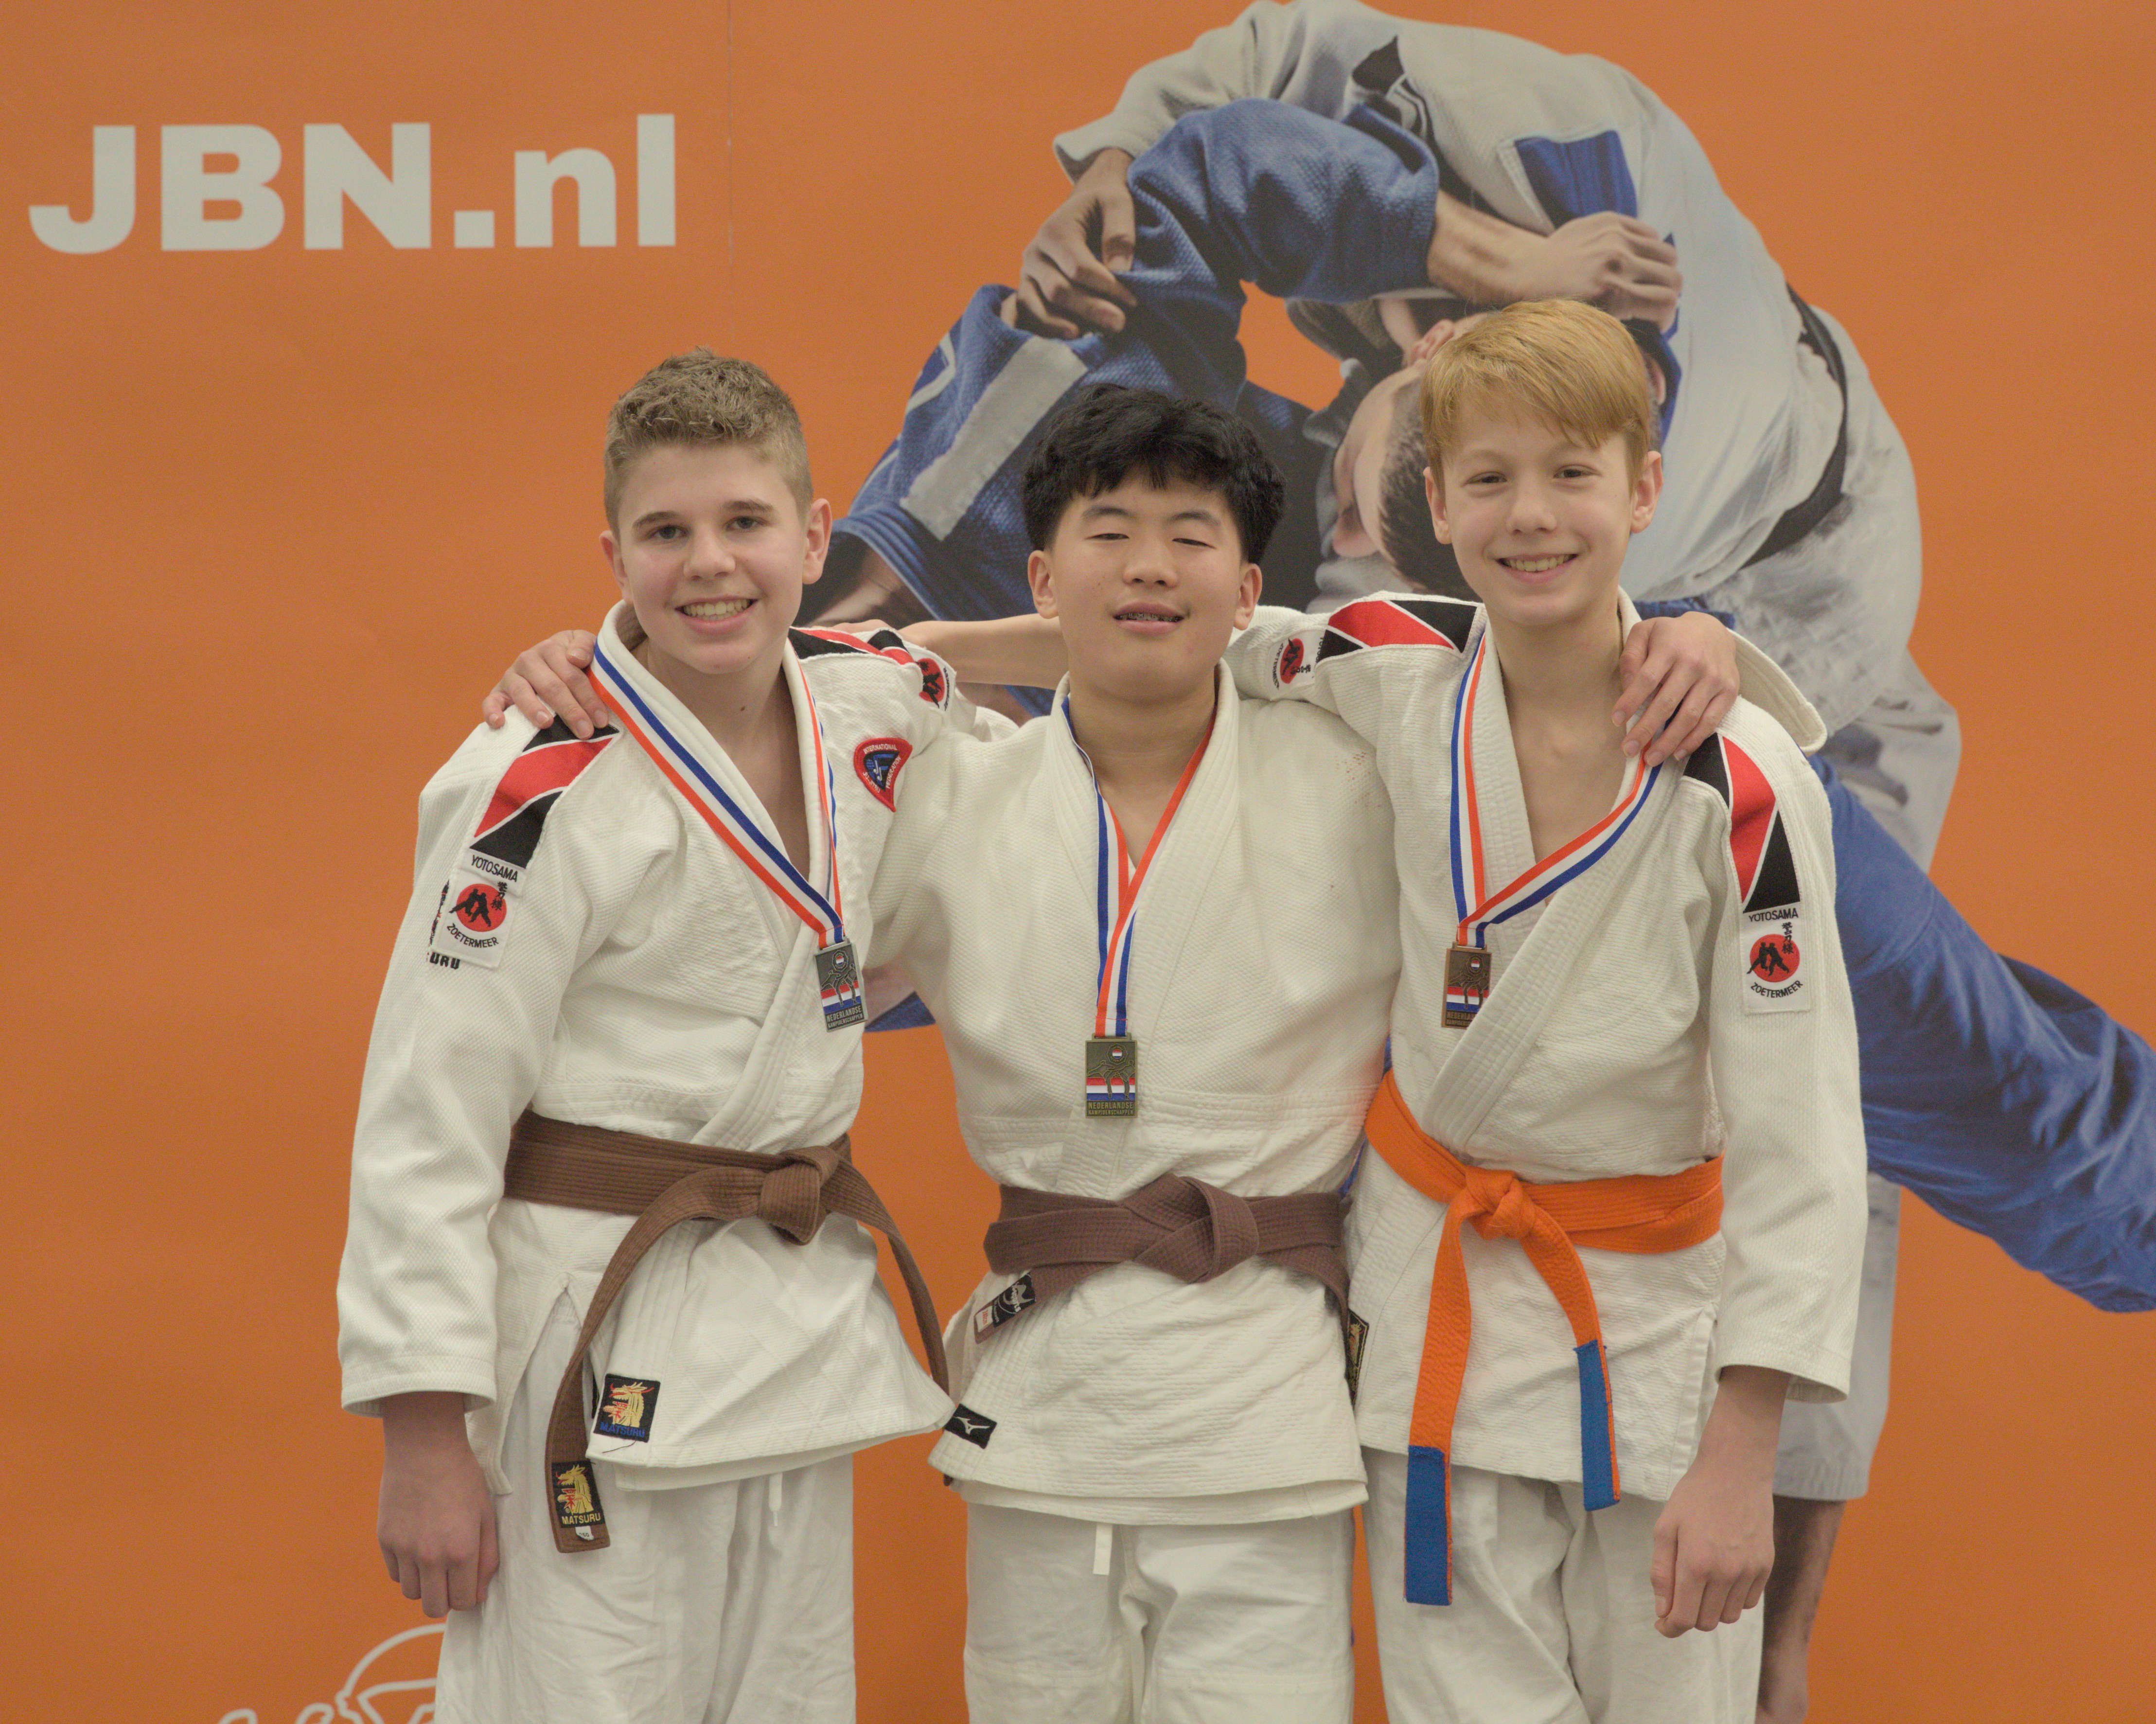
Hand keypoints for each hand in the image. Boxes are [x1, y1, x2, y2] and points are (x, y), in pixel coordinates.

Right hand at [377, 1392, 499, 1617]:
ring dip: (425, 1584)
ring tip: (435, 1560)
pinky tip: (417, 1546)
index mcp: (461, 1551)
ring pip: (411, 1593)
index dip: (467, 1596)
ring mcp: (403, 1550)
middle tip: (451, 1578)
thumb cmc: (463, 1478)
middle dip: (445, 1598)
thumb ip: (487, 1559)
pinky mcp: (384, 1540)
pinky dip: (407, 1569)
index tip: (468, 1583)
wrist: (425, 1449)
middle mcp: (430, 1557)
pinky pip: (395, 1573)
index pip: (462, 1602)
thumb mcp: (486, 1515)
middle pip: (433, 1607)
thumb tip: (478, 1595)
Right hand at [481, 630, 605, 736]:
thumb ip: (586, 646)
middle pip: (551, 686)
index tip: (601, 719)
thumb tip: (575, 658)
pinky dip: (492, 712)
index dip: (588, 697)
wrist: (551, 659)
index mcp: (552, 648)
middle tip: (585, 731)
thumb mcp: (585, 644)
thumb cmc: (575, 658)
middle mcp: (529, 659)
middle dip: (570, 710)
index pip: (572, 674)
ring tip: (547, 724)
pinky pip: (491, 701)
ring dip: (534, 709)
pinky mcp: (498, 691)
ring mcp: (512, 675)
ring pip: (522, 692)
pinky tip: (499, 724)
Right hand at [1009, 150, 1137, 337]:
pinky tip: (1068, 339)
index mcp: (1054, 231)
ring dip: (1064, 326)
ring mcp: (1028, 275)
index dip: (1106, 288)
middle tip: (1120, 324)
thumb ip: (1120, 232)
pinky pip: (1027, 315)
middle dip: (1090, 310)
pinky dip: (1043, 330)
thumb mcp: (1118, 203)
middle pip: (1058, 291)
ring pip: (1038, 307)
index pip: (1078, 268)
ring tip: (1091, 338)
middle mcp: (1034, 253)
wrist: (1086, 206)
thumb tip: (1118, 272)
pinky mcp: (1028, 290)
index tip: (1132, 300)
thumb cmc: (1105, 205)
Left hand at [1505, 212, 1680, 328]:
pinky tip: (1633, 260)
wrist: (1524, 272)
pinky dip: (1648, 249)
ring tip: (1645, 279)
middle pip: (1673, 278)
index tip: (1657, 323)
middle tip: (1653, 302)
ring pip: (1667, 254)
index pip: (1666, 303)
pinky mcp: (1610, 221)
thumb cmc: (1554, 307)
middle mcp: (1616, 263)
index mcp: (1611, 295)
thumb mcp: (1588, 325)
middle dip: (1668, 294)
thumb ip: (1625, 324)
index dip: (1666, 318)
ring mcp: (1614, 238)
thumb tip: (1658, 337)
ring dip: (1661, 270)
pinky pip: (1650, 233)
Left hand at [1614, 612, 1738, 763]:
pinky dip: (1693, 740)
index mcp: (1670, 647)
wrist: (1713, 631)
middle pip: (1667, 703)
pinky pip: (1711, 721)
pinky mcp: (1729, 691)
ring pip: (1689, 717)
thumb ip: (1631, 655)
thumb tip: (1627, 686)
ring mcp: (1714, 678)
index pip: (1646, 679)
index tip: (1616, 720)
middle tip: (1628, 750)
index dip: (1630, 702)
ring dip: (1668, 742)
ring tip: (1650, 759)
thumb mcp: (1645, 633)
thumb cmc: (1670, 636)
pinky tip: (1676, 753)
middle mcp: (1695, 663)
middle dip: (1645, 730)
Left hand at [1650, 1366, 1786, 1635]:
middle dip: (1688, 1615)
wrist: (1736, 1471)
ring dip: (1712, 1609)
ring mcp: (1750, 1571)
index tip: (1663, 1624)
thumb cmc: (1695, 1496)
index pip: (1684, 1618)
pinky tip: (1723, 1576)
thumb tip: (1663, 1610)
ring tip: (1701, 1582)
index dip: (1670, 1627)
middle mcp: (1727, 1573)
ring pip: (1729, 1616)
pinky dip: (1734, 1599)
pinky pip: (1749, 1602)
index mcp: (1696, 1564)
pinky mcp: (1766, 1566)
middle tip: (1679, 1595)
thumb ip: (1661, 1573)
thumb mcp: (1665, 1528)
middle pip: (1706, 1621)